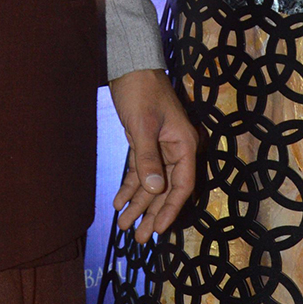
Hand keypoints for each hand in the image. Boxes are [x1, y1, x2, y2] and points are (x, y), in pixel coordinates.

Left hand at [109, 68, 196, 241]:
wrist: (131, 65)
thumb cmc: (141, 91)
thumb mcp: (142, 125)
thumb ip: (147, 158)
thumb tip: (154, 191)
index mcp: (185, 145)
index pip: (182, 185)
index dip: (170, 209)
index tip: (158, 230)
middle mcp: (176, 149)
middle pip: (165, 189)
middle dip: (151, 213)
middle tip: (138, 237)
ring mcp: (160, 147)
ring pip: (151, 183)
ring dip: (137, 204)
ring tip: (123, 225)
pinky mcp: (144, 143)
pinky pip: (139, 171)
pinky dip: (129, 186)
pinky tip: (117, 202)